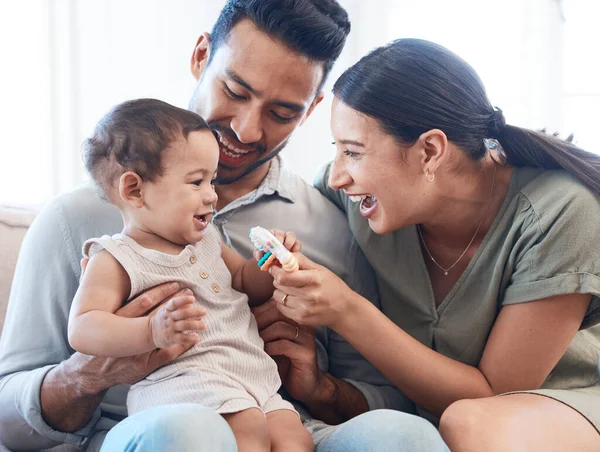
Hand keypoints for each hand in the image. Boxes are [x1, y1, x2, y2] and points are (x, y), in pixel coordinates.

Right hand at [73, 282, 201, 392]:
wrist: (88, 370)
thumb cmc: (87, 333)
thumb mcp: (85, 308)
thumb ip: (87, 284)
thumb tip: (84, 259)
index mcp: (119, 318)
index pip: (144, 302)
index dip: (161, 293)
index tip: (177, 285)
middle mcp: (129, 333)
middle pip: (157, 316)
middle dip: (177, 306)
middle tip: (193, 297)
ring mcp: (137, 348)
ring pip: (165, 334)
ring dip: (183, 325)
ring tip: (201, 317)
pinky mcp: (143, 362)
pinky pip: (165, 353)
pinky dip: (181, 345)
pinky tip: (194, 339)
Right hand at [149, 289, 205, 348]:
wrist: (150, 333)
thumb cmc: (164, 317)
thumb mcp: (168, 307)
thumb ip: (179, 300)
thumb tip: (189, 291)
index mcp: (167, 309)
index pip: (174, 303)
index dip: (183, 300)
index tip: (193, 298)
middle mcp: (169, 318)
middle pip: (182, 314)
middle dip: (194, 312)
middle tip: (204, 311)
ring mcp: (170, 328)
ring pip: (183, 325)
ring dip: (195, 325)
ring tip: (204, 326)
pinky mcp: (171, 338)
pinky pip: (181, 338)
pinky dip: (190, 338)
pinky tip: (197, 337)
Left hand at [252, 229, 301, 261]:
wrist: (275, 262)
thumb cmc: (267, 256)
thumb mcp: (261, 255)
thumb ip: (258, 254)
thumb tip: (259, 255)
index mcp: (270, 235)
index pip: (269, 233)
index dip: (268, 241)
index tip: (266, 250)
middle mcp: (280, 235)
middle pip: (280, 233)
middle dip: (278, 241)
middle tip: (276, 251)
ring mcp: (289, 238)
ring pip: (291, 235)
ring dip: (288, 243)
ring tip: (285, 252)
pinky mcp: (296, 244)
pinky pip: (298, 244)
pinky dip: (295, 249)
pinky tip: (291, 256)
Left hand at [252, 299, 322, 402]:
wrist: (308, 385)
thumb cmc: (287, 362)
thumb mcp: (275, 342)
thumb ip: (266, 327)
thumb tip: (242, 315)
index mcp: (297, 319)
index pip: (277, 305)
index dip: (259, 310)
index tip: (246, 319)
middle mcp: (304, 325)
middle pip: (278, 312)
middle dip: (259, 321)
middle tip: (247, 332)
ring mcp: (307, 339)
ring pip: (280, 327)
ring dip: (263, 335)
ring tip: (255, 343)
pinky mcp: (307, 353)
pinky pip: (284, 345)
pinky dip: (270, 348)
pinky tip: (264, 354)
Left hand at [269, 253, 353, 328]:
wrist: (343, 309)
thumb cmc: (332, 286)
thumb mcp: (320, 269)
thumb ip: (300, 260)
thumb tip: (283, 255)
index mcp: (314, 280)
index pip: (284, 276)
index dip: (276, 270)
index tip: (276, 268)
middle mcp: (308, 296)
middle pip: (279, 284)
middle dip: (279, 279)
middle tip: (288, 278)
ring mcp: (304, 309)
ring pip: (277, 296)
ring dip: (281, 291)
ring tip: (293, 290)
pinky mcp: (300, 319)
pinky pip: (280, 307)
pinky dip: (284, 302)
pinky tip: (295, 299)